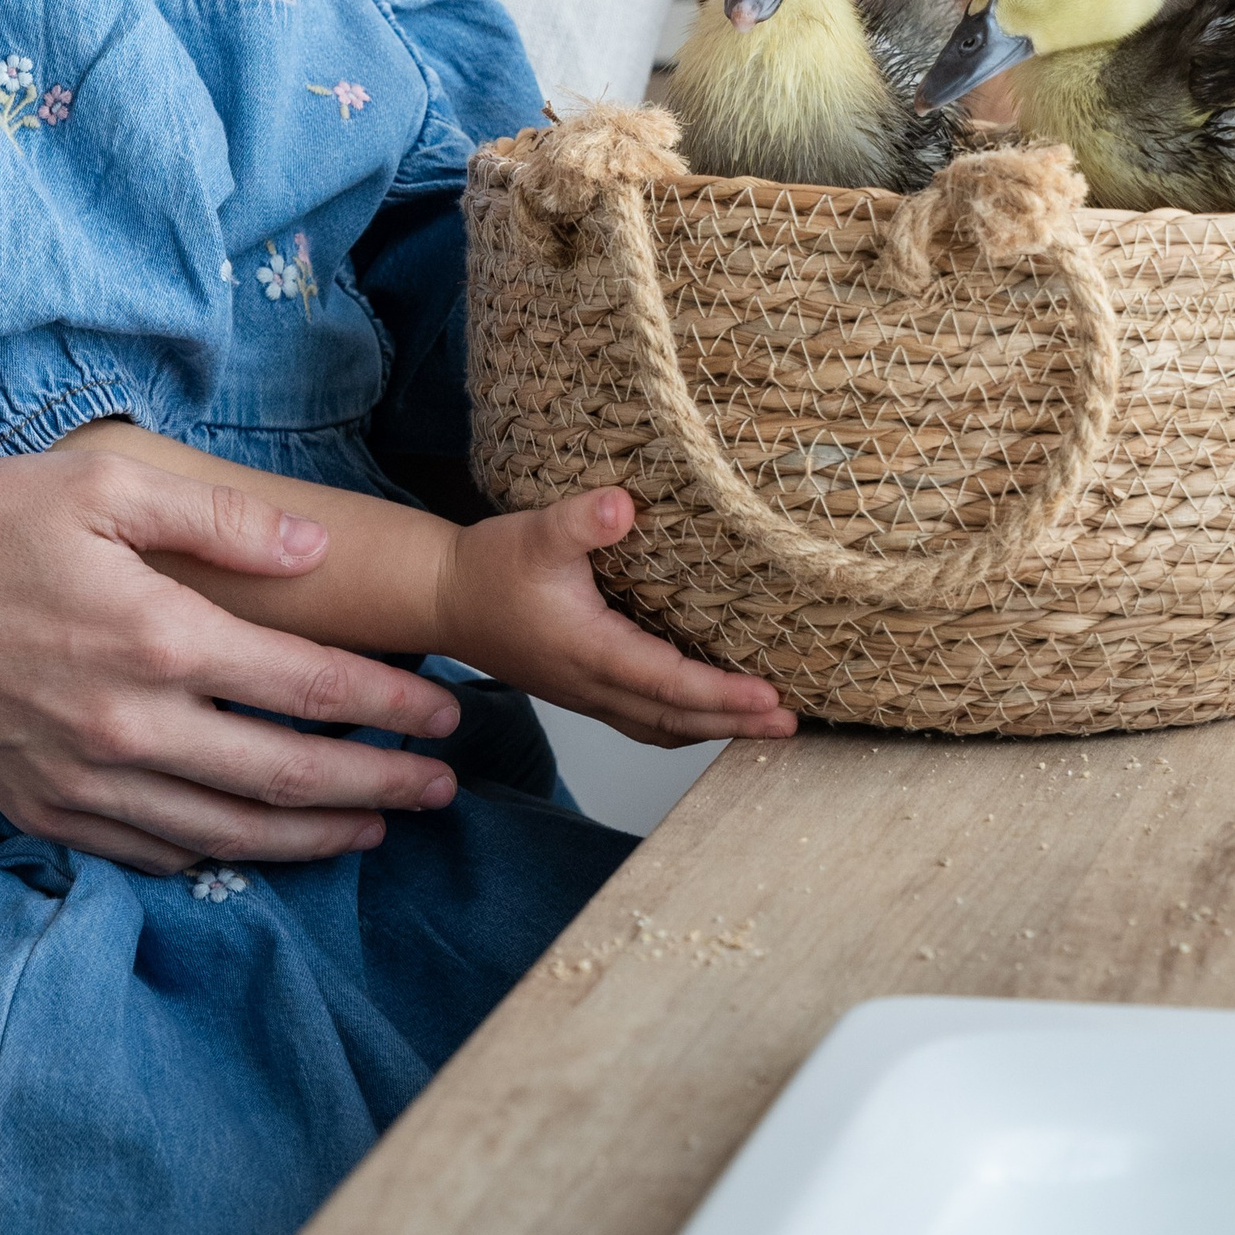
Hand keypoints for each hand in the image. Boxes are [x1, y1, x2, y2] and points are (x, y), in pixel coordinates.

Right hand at [0, 433, 468, 876]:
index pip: (307, 685)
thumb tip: (319, 545)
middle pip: (285, 774)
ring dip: (313, 836)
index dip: (388, 706)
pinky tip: (256, 849)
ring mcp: (85, 780)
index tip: (446, 713)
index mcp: (159, 637)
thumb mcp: (109, 482)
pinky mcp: (43, 808)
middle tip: (442, 792)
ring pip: (227, 831)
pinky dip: (218, 857)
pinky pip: (150, 853)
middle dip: (377, 786)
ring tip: (373, 831)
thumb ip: (222, 518)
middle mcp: (131, 725)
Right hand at [435, 486, 794, 749]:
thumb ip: (580, 522)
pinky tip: (705, 715)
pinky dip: (683, 724)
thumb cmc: (488, 568)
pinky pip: (644, 720)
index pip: (670, 685)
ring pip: (662, 727)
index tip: (771, 699)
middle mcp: (594, 686)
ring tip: (764, 726)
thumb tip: (623, 504)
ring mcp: (588, 694)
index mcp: (591, 653)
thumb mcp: (535, 533)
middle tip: (791, 724)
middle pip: (677, 720)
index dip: (724, 695)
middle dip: (736, 724)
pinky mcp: (584, 689)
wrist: (443, 599)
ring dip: (714, 730)